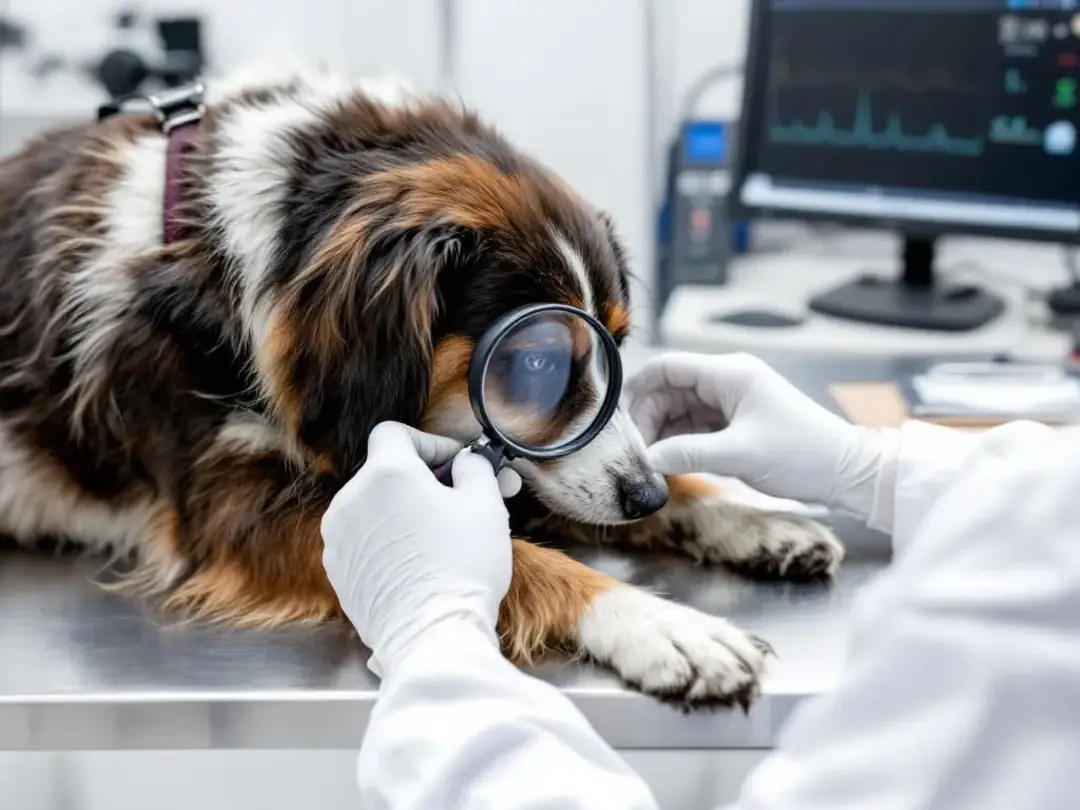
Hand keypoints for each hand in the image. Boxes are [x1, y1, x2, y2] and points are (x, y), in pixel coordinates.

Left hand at [321, 422, 519, 676]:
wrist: (432, 637)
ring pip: (375, 507)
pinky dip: (389, 541)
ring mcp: (339, 538)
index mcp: (385, 473)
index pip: (396, 433)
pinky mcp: (338, 571)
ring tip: (444, 536)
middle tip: (464, 500)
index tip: (457, 465)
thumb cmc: (461, 568)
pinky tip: (420, 562)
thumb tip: (468, 462)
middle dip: (426, 481)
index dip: (431, 443)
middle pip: (387, 472)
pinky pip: (365, 540)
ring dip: (406, 511)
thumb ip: (476, 468)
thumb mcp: (485, 505)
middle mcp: (351, 499)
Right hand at [626, 353, 893, 517]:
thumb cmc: (801, 454)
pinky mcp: (735, 424)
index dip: (638, 389)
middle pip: (668, 390)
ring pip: (678, 410)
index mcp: (729, 373)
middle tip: (635, 454)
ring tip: (650, 464)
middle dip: (647, 419)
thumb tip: (646, 460)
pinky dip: (679, 443)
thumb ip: (688, 453)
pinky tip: (668, 464)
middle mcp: (727, 381)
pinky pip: (694, 427)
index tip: (619, 423)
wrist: (845, 473)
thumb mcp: (740, 454)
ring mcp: (731, 402)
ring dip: (661, 434)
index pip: (668, 367)